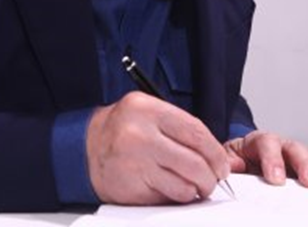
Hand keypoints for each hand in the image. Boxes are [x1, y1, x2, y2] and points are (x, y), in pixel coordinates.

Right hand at [86, 91, 230, 204]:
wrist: (85, 149)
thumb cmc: (123, 131)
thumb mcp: (150, 114)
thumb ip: (182, 129)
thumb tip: (222, 157)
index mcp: (148, 109)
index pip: (196, 132)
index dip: (216, 152)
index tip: (223, 163)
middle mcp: (140, 135)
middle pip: (195, 162)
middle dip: (211, 176)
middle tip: (213, 180)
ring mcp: (135, 163)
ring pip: (185, 185)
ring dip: (195, 190)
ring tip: (193, 186)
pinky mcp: (132, 188)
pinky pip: (168, 198)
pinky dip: (176, 197)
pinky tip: (171, 188)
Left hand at [225, 130, 307, 187]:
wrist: (241, 158)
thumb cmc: (236, 161)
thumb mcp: (227, 160)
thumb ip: (229, 162)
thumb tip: (233, 166)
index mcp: (256, 141)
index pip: (266, 143)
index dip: (272, 160)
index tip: (276, 179)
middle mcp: (278, 143)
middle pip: (294, 148)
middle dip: (305, 165)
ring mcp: (293, 152)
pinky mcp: (305, 161)